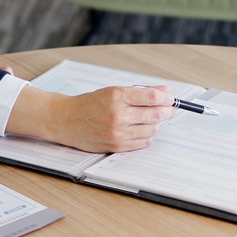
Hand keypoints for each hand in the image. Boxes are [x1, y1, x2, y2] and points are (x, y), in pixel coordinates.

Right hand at [6, 85, 175, 151]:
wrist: (65, 119)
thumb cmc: (88, 104)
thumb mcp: (113, 91)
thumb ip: (140, 91)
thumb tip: (164, 91)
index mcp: (116, 96)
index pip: (152, 97)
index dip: (167, 98)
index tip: (171, 99)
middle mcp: (117, 114)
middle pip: (156, 114)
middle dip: (167, 112)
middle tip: (170, 110)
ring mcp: (117, 132)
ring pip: (151, 129)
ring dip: (156, 124)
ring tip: (151, 119)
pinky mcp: (115, 145)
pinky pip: (142, 143)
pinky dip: (147, 136)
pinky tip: (142, 130)